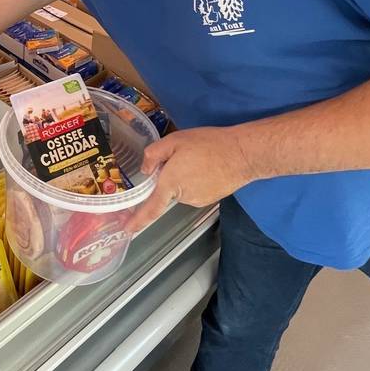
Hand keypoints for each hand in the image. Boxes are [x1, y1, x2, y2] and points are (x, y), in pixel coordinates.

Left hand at [124, 127, 255, 233]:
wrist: (243, 154)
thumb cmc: (210, 145)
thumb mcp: (175, 140)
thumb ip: (153, 155)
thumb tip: (145, 170)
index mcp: (170, 184)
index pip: (151, 208)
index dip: (137, 221)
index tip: (127, 230)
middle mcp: (183, 197)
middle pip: (167, 190)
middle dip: (169, 175)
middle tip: (182, 156)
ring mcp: (198, 200)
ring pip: (181, 189)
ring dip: (184, 176)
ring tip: (198, 158)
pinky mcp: (210, 199)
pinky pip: (195, 189)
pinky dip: (196, 179)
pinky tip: (207, 165)